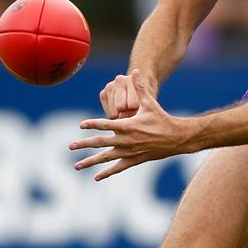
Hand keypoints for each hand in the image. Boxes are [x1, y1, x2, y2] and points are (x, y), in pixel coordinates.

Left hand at [70, 69, 196, 180]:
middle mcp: (126, 140)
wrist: (177, 138)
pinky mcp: (135, 160)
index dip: (92, 124)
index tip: (81, 125)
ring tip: (76, 166)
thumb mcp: (150, 103)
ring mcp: (130, 152)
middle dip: (84, 144)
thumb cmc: (162, 119)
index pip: (106, 124)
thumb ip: (140, 87)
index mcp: (128, 125)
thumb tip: (136, 70)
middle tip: (70, 146)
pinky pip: (118, 167)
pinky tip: (96, 177)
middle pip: (100, 143)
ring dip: (90, 162)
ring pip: (106, 158)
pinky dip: (107, 172)